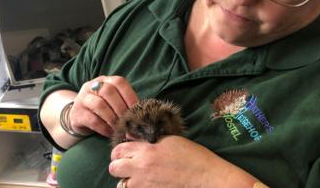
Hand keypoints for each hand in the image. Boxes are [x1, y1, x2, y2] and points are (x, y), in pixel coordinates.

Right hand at [69, 75, 138, 137]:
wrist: (78, 117)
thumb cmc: (102, 110)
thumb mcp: (112, 102)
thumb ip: (125, 104)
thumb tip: (142, 116)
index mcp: (105, 80)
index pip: (119, 82)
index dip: (130, 95)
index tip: (137, 110)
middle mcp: (92, 86)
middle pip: (108, 92)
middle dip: (121, 108)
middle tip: (129, 121)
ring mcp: (82, 98)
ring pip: (99, 104)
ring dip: (113, 118)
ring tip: (120, 128)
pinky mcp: (77, 113)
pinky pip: (92, 120)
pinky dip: (104, 127)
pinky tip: (110, 133)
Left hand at [109, 136, 257, 187]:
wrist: (204, 176)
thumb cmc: (191, 155)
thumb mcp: (169, 140)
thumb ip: (147, 139)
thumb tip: (130, 137)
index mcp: (146, 151)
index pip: (118, 150)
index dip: (119, 151)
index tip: (125, 152)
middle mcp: (141, 168)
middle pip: (114, 168)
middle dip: (118, 166)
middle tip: (128, 165)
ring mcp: (144, 185)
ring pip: (122, 184)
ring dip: (127, 180)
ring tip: (139, 177)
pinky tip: (147, 184)